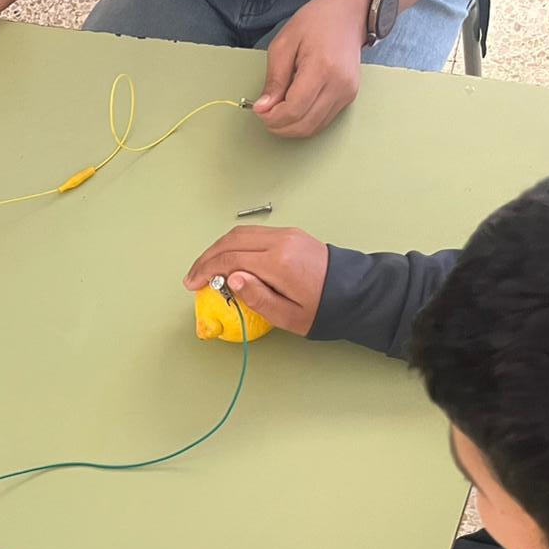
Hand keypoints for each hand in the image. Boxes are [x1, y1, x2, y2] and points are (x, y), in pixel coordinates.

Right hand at [183, 226, 329, 333]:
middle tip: (193, 276)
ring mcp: (287, 234)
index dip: (206, 270)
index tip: (192, 284)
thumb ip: (256, 297)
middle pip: (231, 241)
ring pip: (241, 233)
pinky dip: (234, 244)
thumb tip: (231, 278)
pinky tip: (228, 259)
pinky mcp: (291, 234)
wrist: (355, 292)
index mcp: (278, 263)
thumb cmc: (322, 309)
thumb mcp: (287, 315)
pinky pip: (254, 233)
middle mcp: (281, 242)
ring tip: (207, 268)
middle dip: (207, 257)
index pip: (230, 259)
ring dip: (218, 248)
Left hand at [252, 0, 367, 137]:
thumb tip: (263, 108)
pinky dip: (304, 121)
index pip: (294, 110)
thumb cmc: (316, 22)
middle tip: (265, 114)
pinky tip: (294, 107)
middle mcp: (339, 84)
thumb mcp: (284, 44)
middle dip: (279, 126)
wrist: (349, 13)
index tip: (259, 110)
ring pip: (313, 128)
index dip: (272, 117)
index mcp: (322, 68)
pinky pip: (323, 121)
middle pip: (304, 125)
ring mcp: (347, 92)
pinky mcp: (349, 96)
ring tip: (278, 110)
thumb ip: (274, 79)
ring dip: (291, 127)